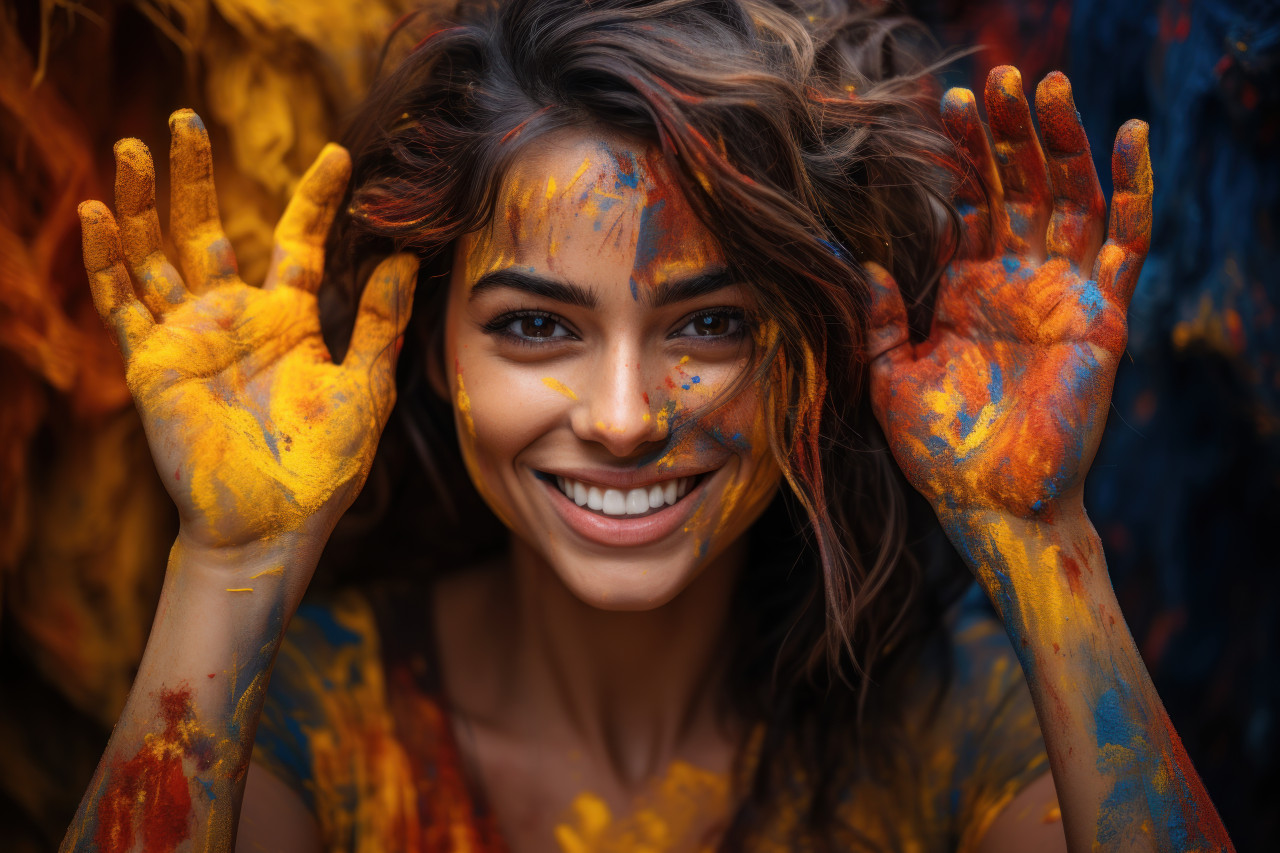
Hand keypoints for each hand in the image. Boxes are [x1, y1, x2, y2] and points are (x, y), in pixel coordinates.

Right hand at [79, 110, 417, 551]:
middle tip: (185, 119)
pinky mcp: (150, 363)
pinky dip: (105, 260)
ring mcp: (188, 337)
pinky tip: (96, 214)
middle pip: (205, 230)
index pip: (297, 242)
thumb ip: (380, 323)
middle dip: (194, 177)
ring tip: (131, 146)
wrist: (272, 524)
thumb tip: (406, 260)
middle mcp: (234, 318)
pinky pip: (121, 303)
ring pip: (155, 253)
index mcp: (288, 320)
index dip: (313, 199)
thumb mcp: (366, 387)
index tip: (338, 158)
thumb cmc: (324, 465)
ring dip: (140, 202)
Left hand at [867, 67, 1151, 521]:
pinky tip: (1130, 135)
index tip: (940, 103)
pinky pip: (1126, 244)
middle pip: (1019, 186)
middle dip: (1008, 132)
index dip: (959, 155)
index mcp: (967, 289)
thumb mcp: (891, 377)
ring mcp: (1062, 294)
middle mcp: (1016, 281)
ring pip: (1071, 199)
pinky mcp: (1103, 317)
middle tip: (998, 75)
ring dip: (1063, 141)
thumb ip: (880, 317)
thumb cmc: (940, 449)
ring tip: (1046, 85)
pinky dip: (1135, 189)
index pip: (968, 202)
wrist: (990, 504)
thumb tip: (859, 260)